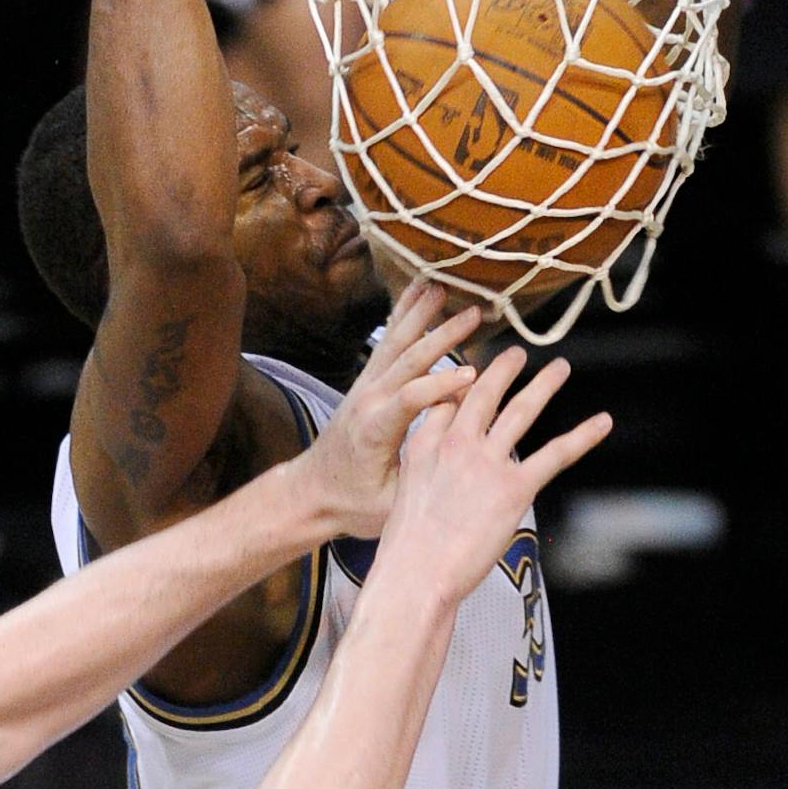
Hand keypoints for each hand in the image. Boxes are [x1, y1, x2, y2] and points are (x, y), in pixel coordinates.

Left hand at [302, 279, 484, 539]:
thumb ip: (420, 476)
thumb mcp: (388, 504)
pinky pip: (388, 341)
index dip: (442, 385)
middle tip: (475, 313)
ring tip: (446, 284)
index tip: (476, 376)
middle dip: (443, 335)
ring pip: (396, 341)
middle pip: (407, 359)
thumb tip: (458, 452)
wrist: (311, 492)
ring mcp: (365, 386)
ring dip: (422, 313)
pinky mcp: (366, 381)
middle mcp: (368, 400)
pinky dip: (405, 313)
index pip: (411, 398)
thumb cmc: (352, 504)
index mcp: (375, 430)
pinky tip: (421, 289)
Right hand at [382, 341, 608, 606]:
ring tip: (559, 368)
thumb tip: (439, 458)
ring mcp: (487, 463)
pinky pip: (555, 454)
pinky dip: (582, 436)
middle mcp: (456, 444)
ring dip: (543, 385)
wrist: (416, 573)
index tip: (473, 372)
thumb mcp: (403, 493)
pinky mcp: (514, 489)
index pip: (447, 401)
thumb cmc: (407, 546)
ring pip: (521, 411)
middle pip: (484, 393)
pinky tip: (602, 423)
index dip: (462, 383)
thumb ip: (424, 465)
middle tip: (516, 353)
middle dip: (502, 369)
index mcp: (425, 445)